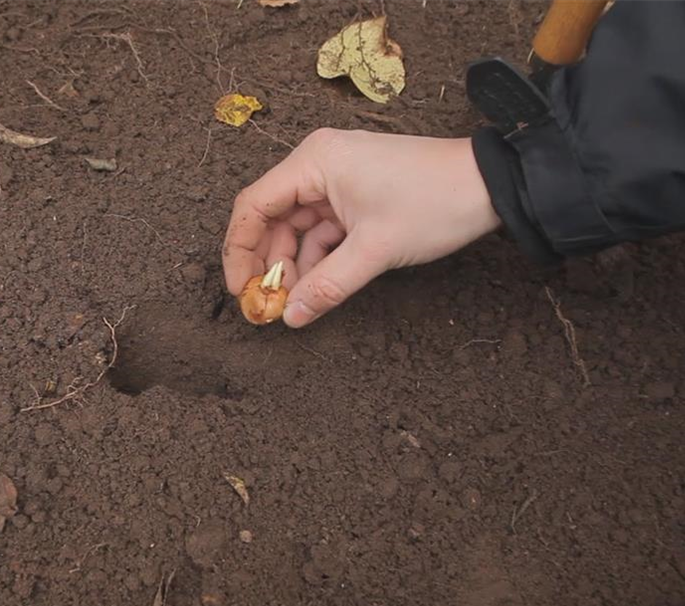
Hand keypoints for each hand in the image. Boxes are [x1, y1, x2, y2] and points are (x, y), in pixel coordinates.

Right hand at [222, 129, 500, 326]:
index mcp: (314, 162)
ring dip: (293, 266)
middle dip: (267, 263)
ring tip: (295, 303)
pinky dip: (317, 258)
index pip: (254, 206)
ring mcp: (336, 179)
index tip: (240, 290)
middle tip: (266, 305)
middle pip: (271, 218)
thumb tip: (291, 316)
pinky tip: (317, 287)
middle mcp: (318, 164)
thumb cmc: (434, 202)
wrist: (492, 185)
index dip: (239, 251)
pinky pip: (321, 230)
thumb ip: (327, 286)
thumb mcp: (375, 250)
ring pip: (296, 228)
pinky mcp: (354, 195)